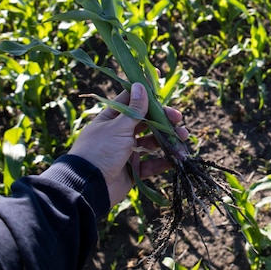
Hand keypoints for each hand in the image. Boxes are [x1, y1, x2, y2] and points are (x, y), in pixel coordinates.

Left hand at [68, 82, 188, 206]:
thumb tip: (140, 85)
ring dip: (167, 139)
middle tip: (178, 118)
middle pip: (146, 121)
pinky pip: (151, 164)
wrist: (88, 187)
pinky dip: (163, 161)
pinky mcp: (133, 170)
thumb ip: (134, 109)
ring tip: (182, 138)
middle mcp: (120, 133)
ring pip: (152, 142)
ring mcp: (127, 151)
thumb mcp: (118, 127)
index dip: (146, 93)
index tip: (161, 83)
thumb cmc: (100, 150)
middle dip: (163, 119)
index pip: (131, 100)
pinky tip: (176, 159)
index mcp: (112, 119)